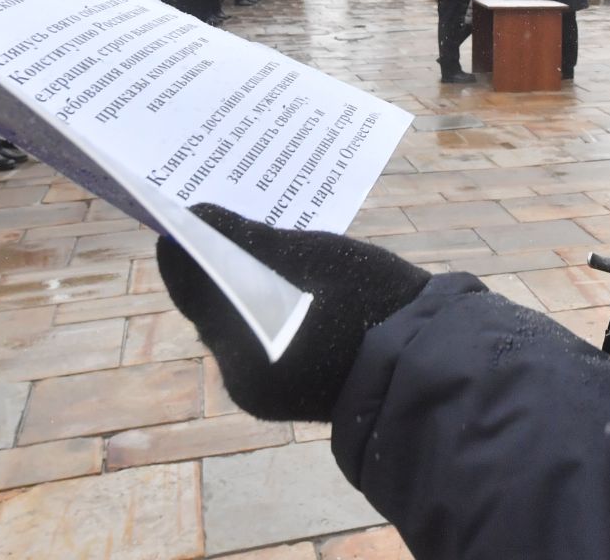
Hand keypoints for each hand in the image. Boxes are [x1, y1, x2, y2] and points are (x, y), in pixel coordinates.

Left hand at [157, 204, 429, 421]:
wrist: (429, 359)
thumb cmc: (373, 301)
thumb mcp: (312, 256)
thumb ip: (247, 239)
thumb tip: (195, 215)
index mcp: (243, 344)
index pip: (189, 284)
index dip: (182, 246)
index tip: (180, 214)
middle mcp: (240, 375)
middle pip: (209, 306)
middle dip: (215, 268)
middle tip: (228, 225)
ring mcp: (260, 391)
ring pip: (232, 324)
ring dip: (238, 290)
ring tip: (262, 253)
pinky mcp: (279, 395)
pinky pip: (253, 343)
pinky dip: (258, 314)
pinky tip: (281, 290)